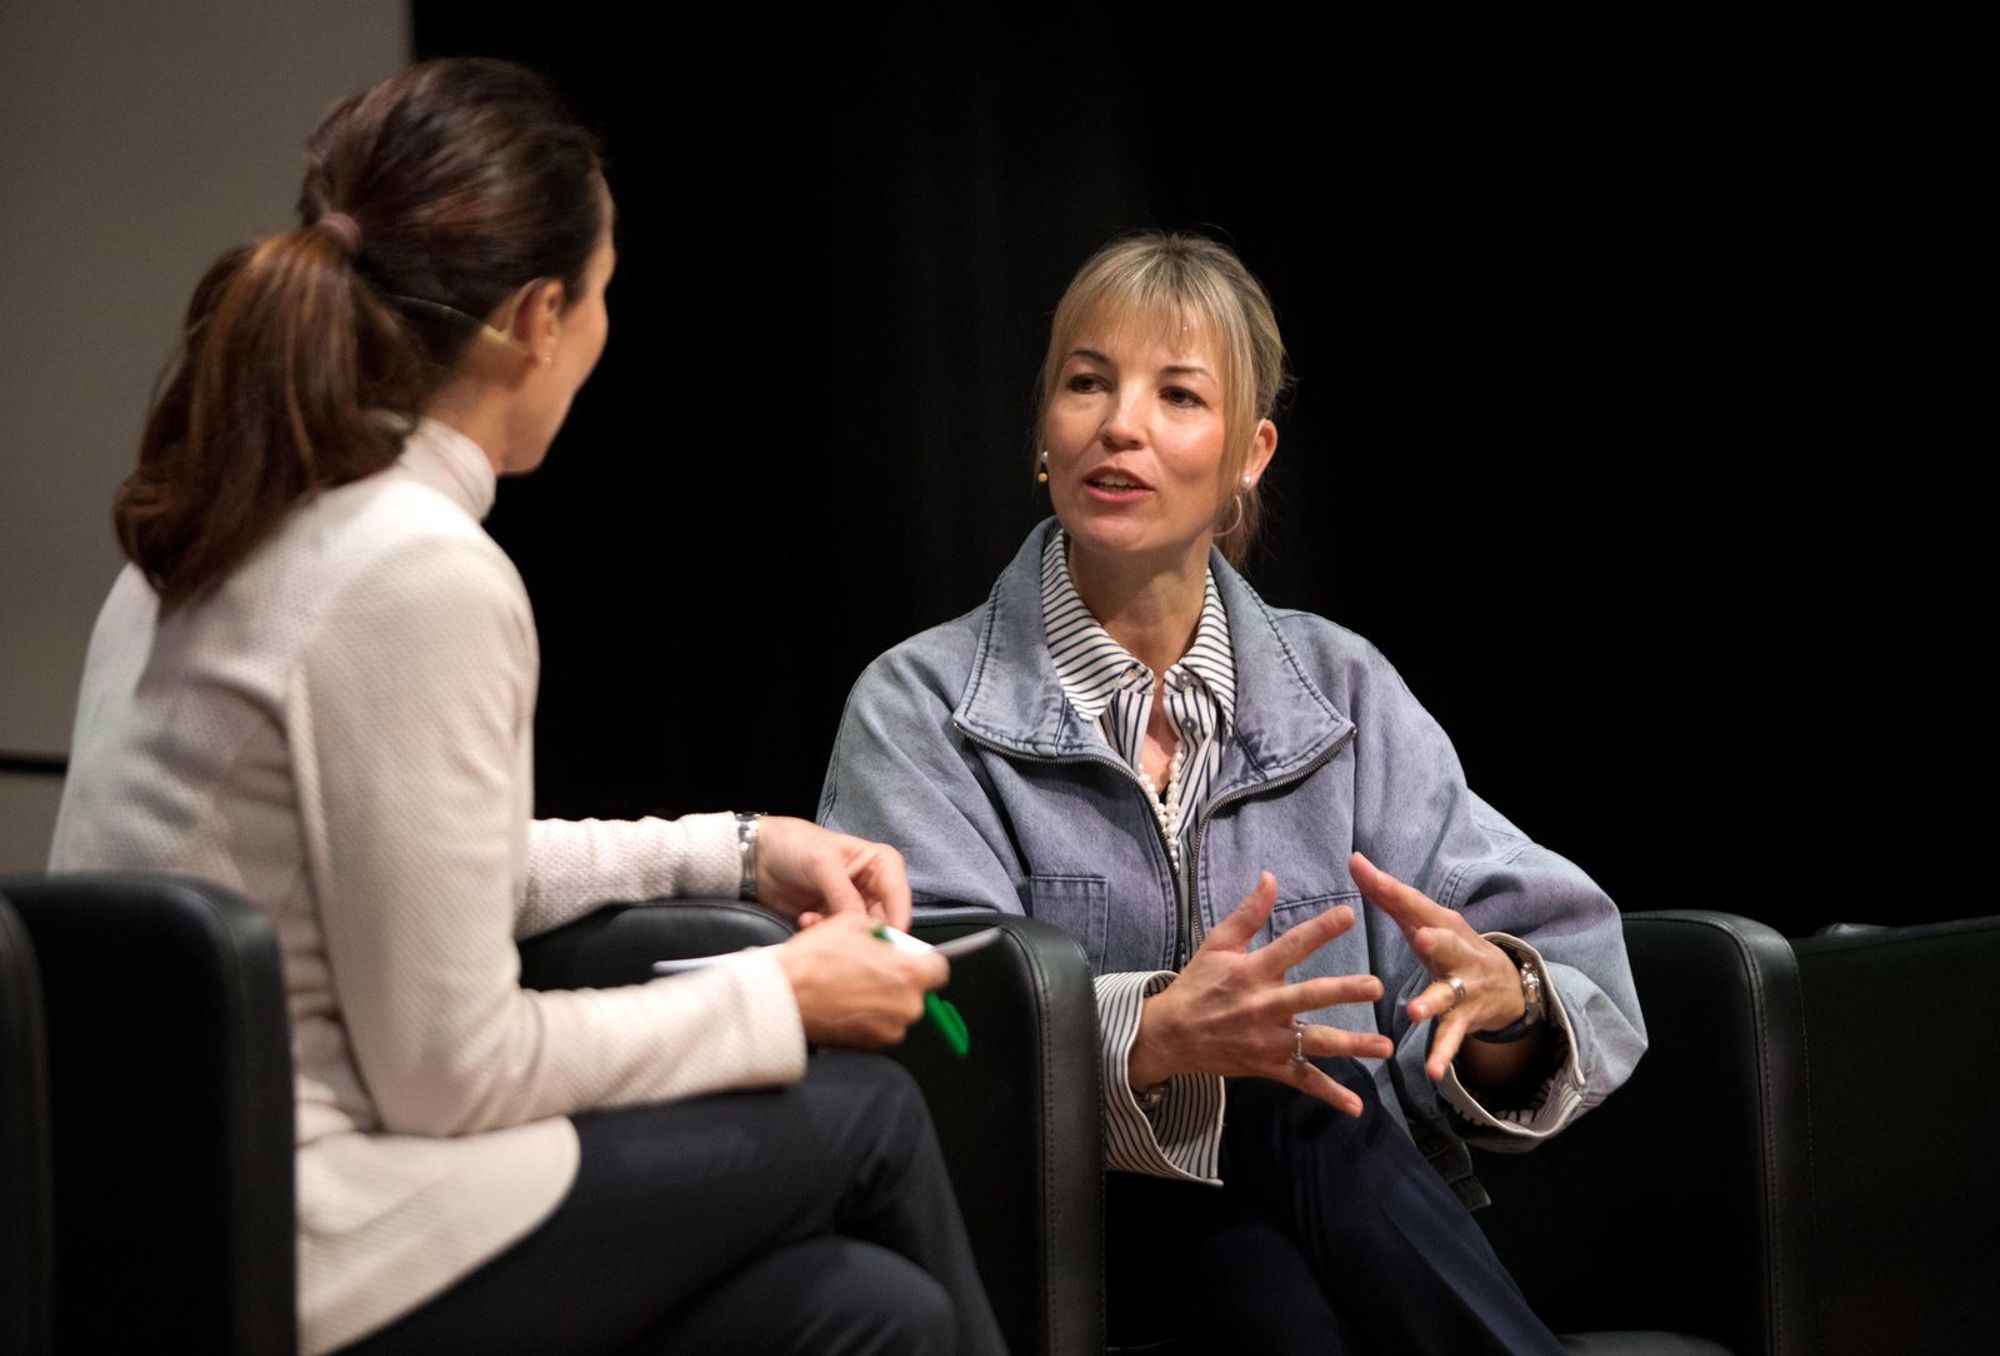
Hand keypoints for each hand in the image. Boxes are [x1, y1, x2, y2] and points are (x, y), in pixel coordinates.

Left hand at [754, 817, 912, 929]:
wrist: (757, 855)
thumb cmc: (794, 844)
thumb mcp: (821, 862)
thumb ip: (843, 894)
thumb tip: (860, 924)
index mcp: (880, 864)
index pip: (898, 895)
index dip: (898, 919)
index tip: (889, 941)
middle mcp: (872, 886)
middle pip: (884, 919)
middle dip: (867, 932)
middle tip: (848, 939)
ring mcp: (852, 905)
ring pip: (861, 931)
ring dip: (841, 933)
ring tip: (814, 921)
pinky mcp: (833, 919)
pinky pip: (839, 937)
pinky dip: (825, 934)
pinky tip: (806, 921)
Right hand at [771, 912, 947, 1048]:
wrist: (783, 997)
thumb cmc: (815, 960)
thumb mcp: (853, 923)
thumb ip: (882, 932)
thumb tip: (887, 939)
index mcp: (911, 974)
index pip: (939, 969)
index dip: (923, 961)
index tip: (908, 958)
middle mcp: (907, 1007)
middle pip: (917, 992)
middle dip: (898, 981)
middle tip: (870, 969)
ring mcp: (890, 1031)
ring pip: (896, 1011)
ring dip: (882, 1000)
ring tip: (851, 986)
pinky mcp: (870, 1047)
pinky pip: (878, 1027)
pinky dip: (867, 1017)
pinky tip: (844, 1003)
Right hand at [1128, 872, 1395, 1115]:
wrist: (1170, 1034)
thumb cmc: (1197, 984)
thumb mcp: (1217, 944)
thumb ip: (1248, 912)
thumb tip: (1271, 877)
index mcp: (1251, 971)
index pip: (1291, 946)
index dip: (1319, 930)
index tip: (1349, 915)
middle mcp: (1263, 1006)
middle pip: (1309, 997)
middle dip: (1343, 992)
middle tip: (1376, 987)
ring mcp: (1267, 1040)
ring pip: (1314, 1043)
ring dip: (1351, 1045)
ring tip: (1385, 1047)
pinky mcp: (1268, 1066)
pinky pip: (1303, 1080)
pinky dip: (1329, 1094)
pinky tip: (1356, 1106)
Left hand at [1349, 851, 1526, 1081]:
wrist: (1509, 985)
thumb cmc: (1449, 945)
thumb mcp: (1424, 919)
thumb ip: (1388, 894)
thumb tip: (1354, 860)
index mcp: (1442, 924)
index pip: (1413, 904)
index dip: (1389, 888)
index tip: (1363, 871)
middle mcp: (1457, 952)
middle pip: (1447, 944)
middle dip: (1436, 941)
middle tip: (1421, 938)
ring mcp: (1463, 988)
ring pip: (1446, 995)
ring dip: (1430, 1003)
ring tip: (1413, 1012)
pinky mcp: (1465, 1019)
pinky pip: (1451, 1038)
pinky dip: (1441, 1055)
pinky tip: (1430, 1072)